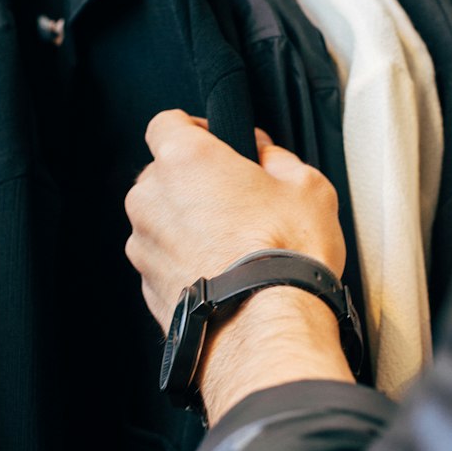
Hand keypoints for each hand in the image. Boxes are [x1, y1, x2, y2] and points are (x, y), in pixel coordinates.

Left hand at [124, 111, 354, 423]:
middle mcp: (151, 198)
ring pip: (160, 219)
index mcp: (184, 159)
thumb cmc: (284, 254)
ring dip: (186, 224)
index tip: (217, 142)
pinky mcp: (146, 284)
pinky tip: (221, 273)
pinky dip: (184, 261)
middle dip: (193, 181)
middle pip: (162, 174)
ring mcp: (144, 244)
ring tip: (233, 244)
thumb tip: (268, 156)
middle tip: (236, 198)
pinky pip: (163, 259)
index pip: (166, 122)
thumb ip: (279, 159)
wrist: (264, 327)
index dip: (194, 128)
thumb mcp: (307, 186)